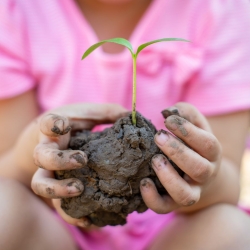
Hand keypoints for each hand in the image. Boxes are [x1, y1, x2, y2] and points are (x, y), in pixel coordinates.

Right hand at [31, 103, 126, 226]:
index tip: (63, 125)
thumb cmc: (75, 124)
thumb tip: (132, 116)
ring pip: (41, 184)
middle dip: (59, 160)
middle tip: (82, 160)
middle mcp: (48, 149)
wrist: (55, 140)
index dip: (52, 124)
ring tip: (80, 190)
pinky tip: (89, 220)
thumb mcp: (89, 115)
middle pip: (42, 157)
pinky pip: (58, 205)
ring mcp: (50, 170)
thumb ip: (108, 113)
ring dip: (58, 190)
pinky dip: (71, 215)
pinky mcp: (58, 188)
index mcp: (56, 130)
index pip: (46, 124)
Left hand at [140, 102, 221, 212]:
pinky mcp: (173, 203)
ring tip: (154, 160)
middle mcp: (205, 175)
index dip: (187, 131)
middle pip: (199, 169)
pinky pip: (165, 208)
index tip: (167, 120)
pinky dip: (152, 199)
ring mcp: (190, 191)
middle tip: (158, 136)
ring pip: (185, 194)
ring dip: (168, 177)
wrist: (197, 171)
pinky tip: (144, 182)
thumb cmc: (192, 143)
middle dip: (177, 151)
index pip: (207, 143)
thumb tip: (169, 111)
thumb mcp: (194, 126)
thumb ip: (186, 114)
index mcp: (211, 153)